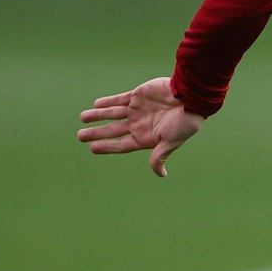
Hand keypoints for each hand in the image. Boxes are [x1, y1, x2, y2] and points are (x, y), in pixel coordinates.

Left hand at [78, 77, 205, 177]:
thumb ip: (159, 156)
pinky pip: (120, 99)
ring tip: (82, 117)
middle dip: (96, 132)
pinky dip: (108, 101)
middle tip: (80, 135)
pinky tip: (97, 104)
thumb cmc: (184, 122)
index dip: (106, 146)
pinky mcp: (138, 95)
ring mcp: (138, 109)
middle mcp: (139, 124)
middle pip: (113, 130)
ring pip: (113, 113)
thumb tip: (161, 175)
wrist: (191, 96)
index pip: (121, 144)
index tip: (92, 148)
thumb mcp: (171, 142)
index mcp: (146, 138)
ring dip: (97, 115)